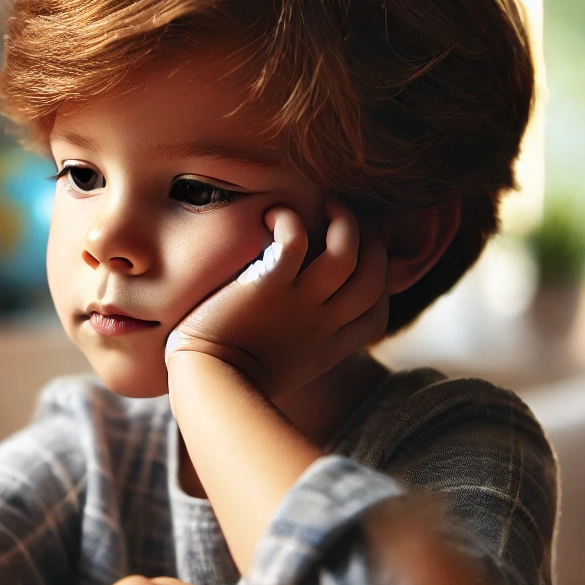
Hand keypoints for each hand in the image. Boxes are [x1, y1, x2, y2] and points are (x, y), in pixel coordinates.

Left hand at [165, 195, 388, 399]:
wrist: (205, 384)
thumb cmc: (231, 376)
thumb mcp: (283, 367)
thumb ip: (299, 345)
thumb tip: (292, 329)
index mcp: (328, 347)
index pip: (377, 312)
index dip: (378, 282)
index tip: (361, 260)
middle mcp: (322, 324)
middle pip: (374, 275)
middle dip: (373, 239)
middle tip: (350, 216)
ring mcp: (298, 304)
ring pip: (347, 252)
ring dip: (345, 220)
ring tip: (328, 200)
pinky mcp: (267, 286)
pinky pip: (295, 241)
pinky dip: (289, 220)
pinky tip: (272, 214)